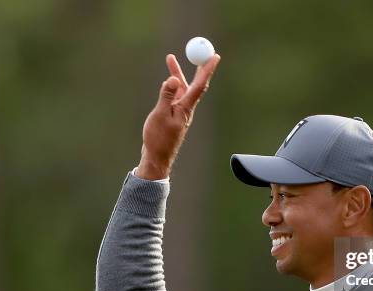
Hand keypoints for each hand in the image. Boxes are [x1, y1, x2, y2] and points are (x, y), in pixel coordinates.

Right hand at [136, 53, 220, 179]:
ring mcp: (181, 111)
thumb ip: (166, 96)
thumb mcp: (160, 115)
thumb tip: (173, 78)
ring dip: (177, 73)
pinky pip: (176, 95)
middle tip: (200, 51)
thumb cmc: (158, 138)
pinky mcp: (174, 115)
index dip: (207, 69)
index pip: (200, 84)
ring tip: (170, 59)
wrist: (156, 156)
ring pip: (182, 88)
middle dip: (197, 66)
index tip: (215, 56)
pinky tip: (168, 80)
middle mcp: (187, 108)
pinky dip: (172, 84)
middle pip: (194, 83)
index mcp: (186, 107)